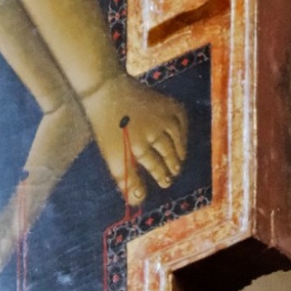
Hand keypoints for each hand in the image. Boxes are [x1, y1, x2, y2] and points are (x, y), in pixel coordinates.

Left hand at [81, 71, 188, 202]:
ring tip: (178, 161)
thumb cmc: (107, 126)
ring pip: (177, 140)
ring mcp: (161, 117)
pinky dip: (183, 131)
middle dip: (171, 167)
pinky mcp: (168, 103)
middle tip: (173, 175)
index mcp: (135, 146)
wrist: (107, 89)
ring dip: (179, 153)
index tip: (165, 183)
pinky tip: (180, 138)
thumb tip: (138, 201)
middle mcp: (152, 132)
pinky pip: (182, 121)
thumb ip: (126, 180)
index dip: (161, 176)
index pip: (155, 167)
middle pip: (167, 155)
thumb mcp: (112, 155)